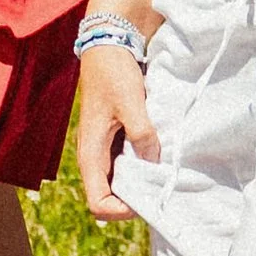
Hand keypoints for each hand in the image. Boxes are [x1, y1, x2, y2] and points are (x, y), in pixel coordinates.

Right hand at [76, 43, 157, 223]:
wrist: (108, 45)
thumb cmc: (114, 73)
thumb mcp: (130, 102)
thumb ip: (141, 133)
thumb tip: (153, 161)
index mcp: (90, 153)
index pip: (97, 202)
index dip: (120, 211)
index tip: (146, 199)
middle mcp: (95, 155)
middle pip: (110, 196)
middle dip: (134, 199)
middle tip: (162, 190)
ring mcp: (105, 147)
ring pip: (120, 180)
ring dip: (141, 181)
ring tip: (165, 174)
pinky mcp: (116, 137)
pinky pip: (128, 162)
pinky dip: (144, 164)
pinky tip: (162, 156)